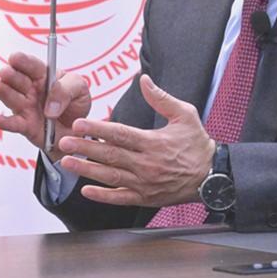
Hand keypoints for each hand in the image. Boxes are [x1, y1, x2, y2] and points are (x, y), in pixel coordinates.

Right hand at [0, 52, 91, 155]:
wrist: (78, 129)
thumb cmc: (76, 103)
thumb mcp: (80, 89)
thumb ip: (66, 91)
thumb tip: (50, 107)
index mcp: (42, 74)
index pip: (29, 64)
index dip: (21, 60)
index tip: (15, 58)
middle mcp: (29, 89)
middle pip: (15, 78)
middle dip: (10, 74)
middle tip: (7, 72)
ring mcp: (25, 106)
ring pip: (10, 97)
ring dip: (4, 92)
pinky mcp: (25, 126)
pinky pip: (12, 124)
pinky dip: (3, 122)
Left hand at [56, 74, 214, 206]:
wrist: (213, 177)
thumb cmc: (197, 145)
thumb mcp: (185, 115)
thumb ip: (161, 98)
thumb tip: (144, 80)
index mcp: (154, 142)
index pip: (120, 134)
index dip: (97, 129)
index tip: (78, 124)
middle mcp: (147, 164)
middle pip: (110, 155)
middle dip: (85, 148)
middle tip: (63, 142)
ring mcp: (145, 183)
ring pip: (111, 176)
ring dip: (86, 170)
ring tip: (66, 162)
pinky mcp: (145, 197)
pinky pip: (121, 198)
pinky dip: (102, 196)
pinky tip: (85, 190)